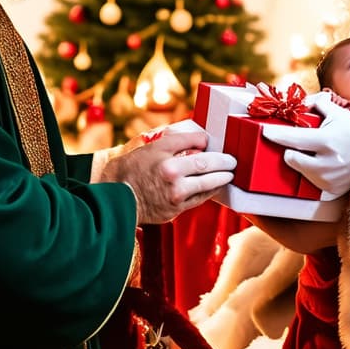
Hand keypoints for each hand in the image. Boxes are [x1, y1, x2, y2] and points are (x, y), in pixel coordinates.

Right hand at [101, 126, 234, 223]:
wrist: (117, 200)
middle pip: (206, 163)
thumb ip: (173, 142)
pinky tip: (216, 186)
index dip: (205, 140)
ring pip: (207, 182)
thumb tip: (197, 139)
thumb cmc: (130, 172)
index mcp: (163, 154)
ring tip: (229, 173)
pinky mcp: (176, 209)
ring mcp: (175, 193)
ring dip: (222, 177)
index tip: (210, 141)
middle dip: (223, 160)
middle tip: (232, 160)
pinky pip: (200, 198)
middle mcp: (171, 173)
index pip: (193, 140)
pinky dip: (210, 191)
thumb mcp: (147, 149)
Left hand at [259, 92, 349, 196]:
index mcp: (328, 141)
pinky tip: (322, 164)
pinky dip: (311, 172)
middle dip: (290, 149)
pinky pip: (309, 180)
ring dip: (300, 160)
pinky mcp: (330, 189)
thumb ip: (320, 104)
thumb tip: (302, 100)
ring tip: (315, 154)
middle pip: (291, 158)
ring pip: (298, 169)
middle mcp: (327, 162)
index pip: (295, 138)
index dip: (277, 134)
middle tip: (299, 144)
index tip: (265, 131)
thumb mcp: (341, 114)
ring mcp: (328, 178)